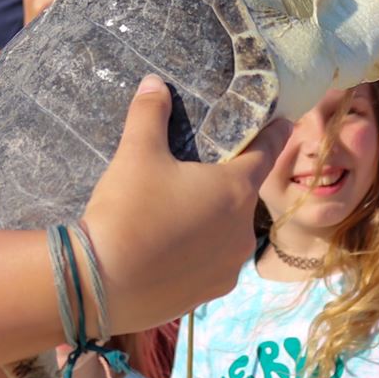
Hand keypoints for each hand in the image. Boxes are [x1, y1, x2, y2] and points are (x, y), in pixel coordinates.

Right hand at [82, 76, 281, 332]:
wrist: (100, 285)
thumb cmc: (126, 212)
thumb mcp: (135, 154)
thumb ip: (149, 114)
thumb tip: (154, 83)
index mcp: (235, 190)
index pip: (268, 152)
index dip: (272, 134)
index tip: (278, 123)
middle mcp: (243, 231)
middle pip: (244, 196)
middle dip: (228, 183)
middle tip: (199, 173)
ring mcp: (229, 267)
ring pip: (229, 233)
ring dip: (215, 221)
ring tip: (181, 215)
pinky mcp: (210, 294)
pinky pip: (213, 264)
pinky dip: (201, 254)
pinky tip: (173, 250)